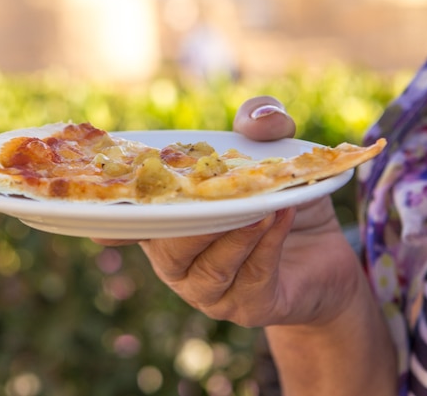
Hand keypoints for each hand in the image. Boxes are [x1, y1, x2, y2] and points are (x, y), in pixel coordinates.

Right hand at [94, 96, 360, 326]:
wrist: (327, 256)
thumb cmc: (284, 204)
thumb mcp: (277, 159)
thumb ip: (264, 129)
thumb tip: (258, 119)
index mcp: (172, 224)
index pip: (135, 223)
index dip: (114, 219)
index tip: (99, 217)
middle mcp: (180, 261)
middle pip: (167, 248)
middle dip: (193, 222)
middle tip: (220, 193)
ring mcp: (209, 290)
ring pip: (206, 270)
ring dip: (235, 234)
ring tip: (264, 207)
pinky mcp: (246, 307)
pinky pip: (249, 279)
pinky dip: (265, 246)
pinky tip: (282, 218)